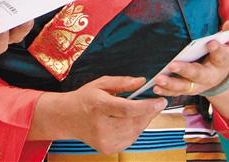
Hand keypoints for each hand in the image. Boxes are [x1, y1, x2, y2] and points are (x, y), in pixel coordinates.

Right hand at [31, 76, 165, 153]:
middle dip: (149, 113)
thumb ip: (122, 82)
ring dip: (143, 121)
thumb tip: (142, 81)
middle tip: (155, 104)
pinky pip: (130, 139)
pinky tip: (129, 121)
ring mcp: (105, 140)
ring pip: (135, 132)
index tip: (160, 101)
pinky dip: (134, 130)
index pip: (127, 109)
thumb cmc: (84, 98)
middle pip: (134, 122)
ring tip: (140, 111)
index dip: (147, 106)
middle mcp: (101, 126)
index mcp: (99, 106)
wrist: (68, 118)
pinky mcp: (108, 149)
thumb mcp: (100, 83)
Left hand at [153, 20, 228, 97]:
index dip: (217, 49)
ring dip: (171, 83)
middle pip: (197, 74)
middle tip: (173, 65)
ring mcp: (198, 84)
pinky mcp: (188, 89)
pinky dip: (166, 91)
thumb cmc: (221, 57)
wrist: (220, 77)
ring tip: (159, 78)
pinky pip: (176, 92)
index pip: (221, 56)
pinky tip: (156, 87)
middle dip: (185, 70)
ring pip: (185, 86)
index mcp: (221, 63)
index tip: (211, 43)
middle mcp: (209, 76)